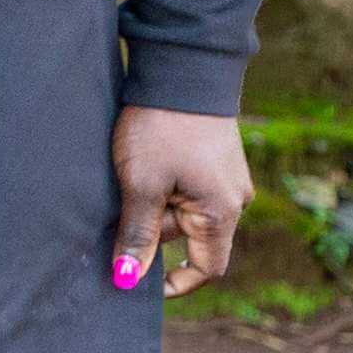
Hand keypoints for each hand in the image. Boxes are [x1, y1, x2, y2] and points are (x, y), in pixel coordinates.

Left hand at [109, 105, 248, 295]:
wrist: (182, 69)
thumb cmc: (162, 128)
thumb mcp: (142, 185)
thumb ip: (137, 234)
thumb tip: (129, 279)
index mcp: (223, 212)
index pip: (209, 268)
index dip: (176, 283)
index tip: (140, 282)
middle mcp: (234, 200)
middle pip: (189, 239)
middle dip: (152, 233)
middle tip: (119, 209)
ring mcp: (226, 180)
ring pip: (183, 214)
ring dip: (154, 208)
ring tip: (129, 180)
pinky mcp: (214, 163)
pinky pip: (187, 192)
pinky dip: (161, 191)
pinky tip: (140, 171)